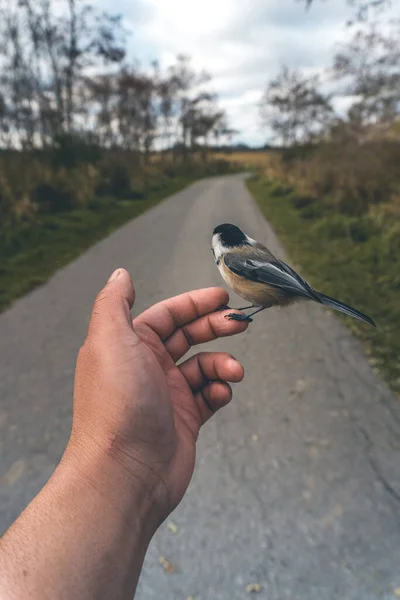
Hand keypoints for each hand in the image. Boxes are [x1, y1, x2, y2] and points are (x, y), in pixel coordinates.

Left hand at [69, 268, 247, 526]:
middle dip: (216, 326)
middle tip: (242, 323)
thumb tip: (120, 274)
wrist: (125, 473)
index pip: (168, 314)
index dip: (195, 303)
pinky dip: (219, 390)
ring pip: (203, 366)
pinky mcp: (183, 420)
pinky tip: (221, 394)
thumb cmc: (117, 405)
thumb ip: (115, 303)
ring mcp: (167, 394)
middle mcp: (147, 367)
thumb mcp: (110, 341)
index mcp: (129, 345)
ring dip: (222, 363)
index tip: (223, 297)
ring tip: (233, 371)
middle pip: (189, 336)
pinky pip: (209, 396)